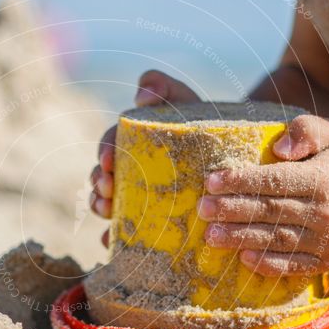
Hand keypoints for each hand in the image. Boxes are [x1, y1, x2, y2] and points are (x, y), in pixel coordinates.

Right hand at [91, 70, 200, 246]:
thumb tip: (142, 96)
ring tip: (107, 211)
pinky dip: (114, 237)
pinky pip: (124, 232)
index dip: (104, 152)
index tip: (108, 161)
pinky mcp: (147, 221)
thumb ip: (163, 87)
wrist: (231, 154)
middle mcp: (128, 170)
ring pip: (107, 203)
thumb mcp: (184, 100)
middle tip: (108, 189)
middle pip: (102, 177)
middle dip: (98, 183)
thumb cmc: (202, 123)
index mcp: (131, 143)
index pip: (110, 144)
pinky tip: (113, 242)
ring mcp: (136, 196)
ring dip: (100, 207)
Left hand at [197, 115, 328, 275]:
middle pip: (269, 212)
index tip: (210, 182)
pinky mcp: (326, 262)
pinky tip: (242, 258)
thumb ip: (305, 131)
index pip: (274, 181)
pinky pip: (291, 265)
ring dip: (240, 238)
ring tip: (210, 235)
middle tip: (202, 209)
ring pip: (276, 240)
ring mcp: (327, 241)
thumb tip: (278, 150)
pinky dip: (266, 264)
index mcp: (323, 180)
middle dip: (231, 211)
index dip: (240, 182)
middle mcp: (326, 213)